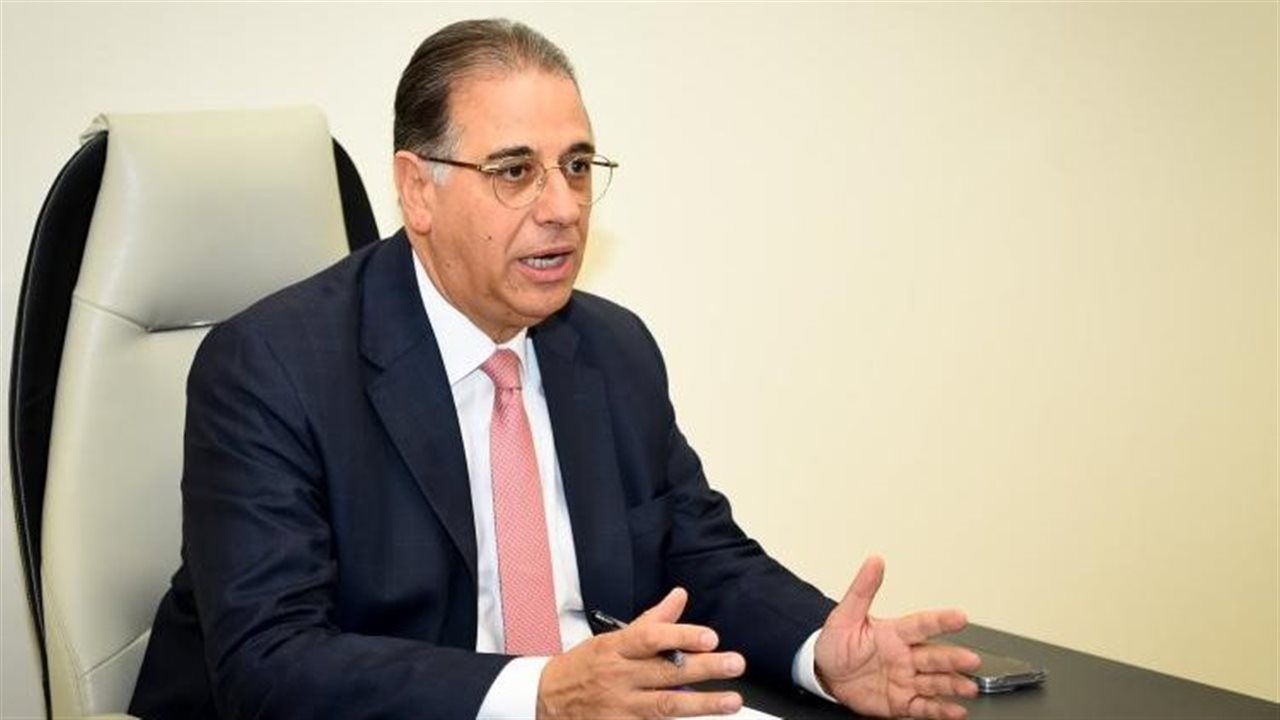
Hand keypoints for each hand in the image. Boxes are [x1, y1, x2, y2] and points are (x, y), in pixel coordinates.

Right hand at [537, 588, 745, 718]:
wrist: (545, 701)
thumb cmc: (584, 667)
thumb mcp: (611, 638)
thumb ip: (651, 621)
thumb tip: (680, 597)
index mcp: (616, 648)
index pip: (651, 638)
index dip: (681, 636)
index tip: (710, 637)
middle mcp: (619, 677)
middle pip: (666, 672)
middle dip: (704, 669)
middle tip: (735, 663)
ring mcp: (619, 707)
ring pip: (665, 707)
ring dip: (702, 705)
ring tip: (731, 701)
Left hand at [814, 556, 980, 719]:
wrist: (824, 674)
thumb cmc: (837, 643)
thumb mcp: (845, 614)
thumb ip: (862, 589)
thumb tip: (874, 561)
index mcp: (894, 633)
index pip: (921, 624)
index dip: (940, 620)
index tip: (960, 616)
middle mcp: (905, 656)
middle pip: (934, 655)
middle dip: (953, 658)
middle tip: (971, 659)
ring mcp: (905, 679)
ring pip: (934, 681)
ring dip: (953, 684)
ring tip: (969, 687)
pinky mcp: (901, 701)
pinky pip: (923, 706)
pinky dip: (940, 709)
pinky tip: (955, 710)